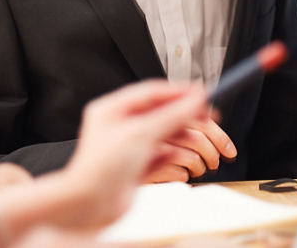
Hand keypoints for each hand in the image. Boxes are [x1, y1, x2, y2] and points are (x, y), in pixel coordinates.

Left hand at [58, 80, 207, 228]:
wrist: (90, 205)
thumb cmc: (100, 168)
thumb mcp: (141, 133)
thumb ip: (171, 115)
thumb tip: (195, 99)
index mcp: (112, 110)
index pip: (150, 93)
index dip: (178, 92)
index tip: (201, 93)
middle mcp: (119, 127)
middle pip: (158, 112)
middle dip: (183, 113)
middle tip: (207, 113)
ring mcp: (127, 148)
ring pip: (161, 134)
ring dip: (181, 134)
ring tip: (201, 135)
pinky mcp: (134, 168)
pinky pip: (159, 157)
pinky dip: (173, 156)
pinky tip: (181, 157)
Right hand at [143, 115, 236, 182]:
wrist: (115, 165)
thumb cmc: (139, 143)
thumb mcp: (161, 123)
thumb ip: (184, 119)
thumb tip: (214, 117)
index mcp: (164, 113)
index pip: (200, 120)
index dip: (219, 136)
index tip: (228, 149)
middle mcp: (159, 129)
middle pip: (198, 140)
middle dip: (213, 155)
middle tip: (215, 163)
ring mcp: (154, 150)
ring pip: (192, 158)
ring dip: (200, 168)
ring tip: (197, 170)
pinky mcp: (150, 170)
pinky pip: (180, 174)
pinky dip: (185, 177)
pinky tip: (180, 175)